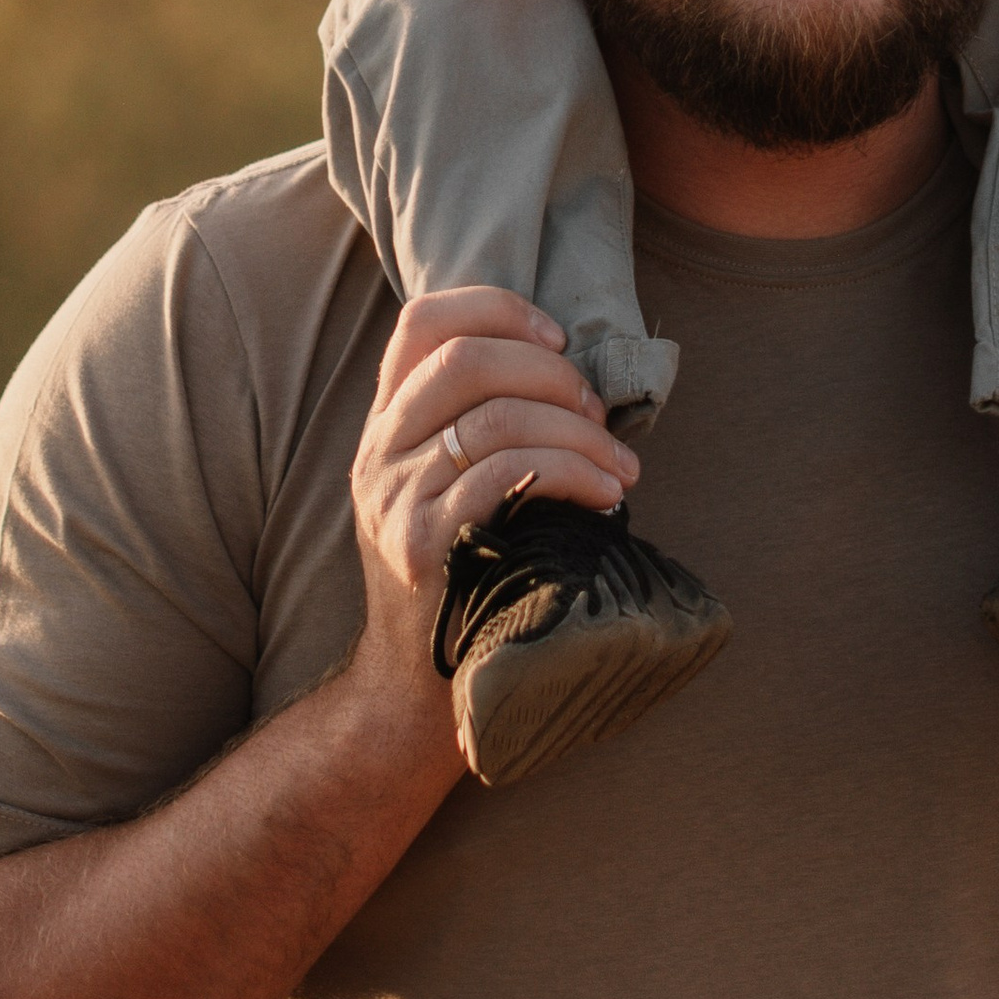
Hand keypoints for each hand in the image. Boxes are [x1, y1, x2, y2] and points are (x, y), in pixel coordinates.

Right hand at [346, 288, 638, 740]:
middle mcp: (378, 452)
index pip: (421, 321)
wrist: (413, 689)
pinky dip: (570, 474)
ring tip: (620, 465)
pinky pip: (503, 477)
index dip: (495, 308)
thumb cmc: (463, 574)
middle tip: (599, 411)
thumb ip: (480, 425)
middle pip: (462, 359)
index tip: (556, 338)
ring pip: (493, 417)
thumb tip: (578, 377)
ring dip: (577, 431)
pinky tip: (605, 496)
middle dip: (550, 374)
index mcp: (387, 424)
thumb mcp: (446, 488)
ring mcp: (394, 499)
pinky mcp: (422, 546)